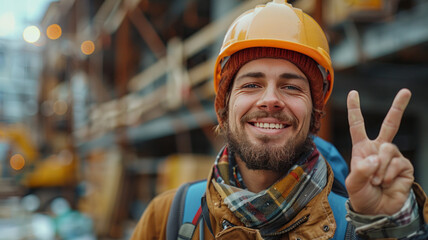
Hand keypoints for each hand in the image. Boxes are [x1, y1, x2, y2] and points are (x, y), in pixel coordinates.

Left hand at [345, 89, 413, 214]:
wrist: (377, 210)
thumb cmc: (362, 195)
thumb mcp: (353, 183)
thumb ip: (360, 170)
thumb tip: (376, 158)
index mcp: (362, 148)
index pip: (358, 125)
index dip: (355, 109)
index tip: (354, 92)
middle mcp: (379, 149)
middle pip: (390, 124)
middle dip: (398, 107)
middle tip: (406, 91)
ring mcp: (393, 157)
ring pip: (388, 149)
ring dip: (380, 167)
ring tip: (375, 180)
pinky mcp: (404, 166)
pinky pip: (397, 163)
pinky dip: (388, 173)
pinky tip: (385, 183)